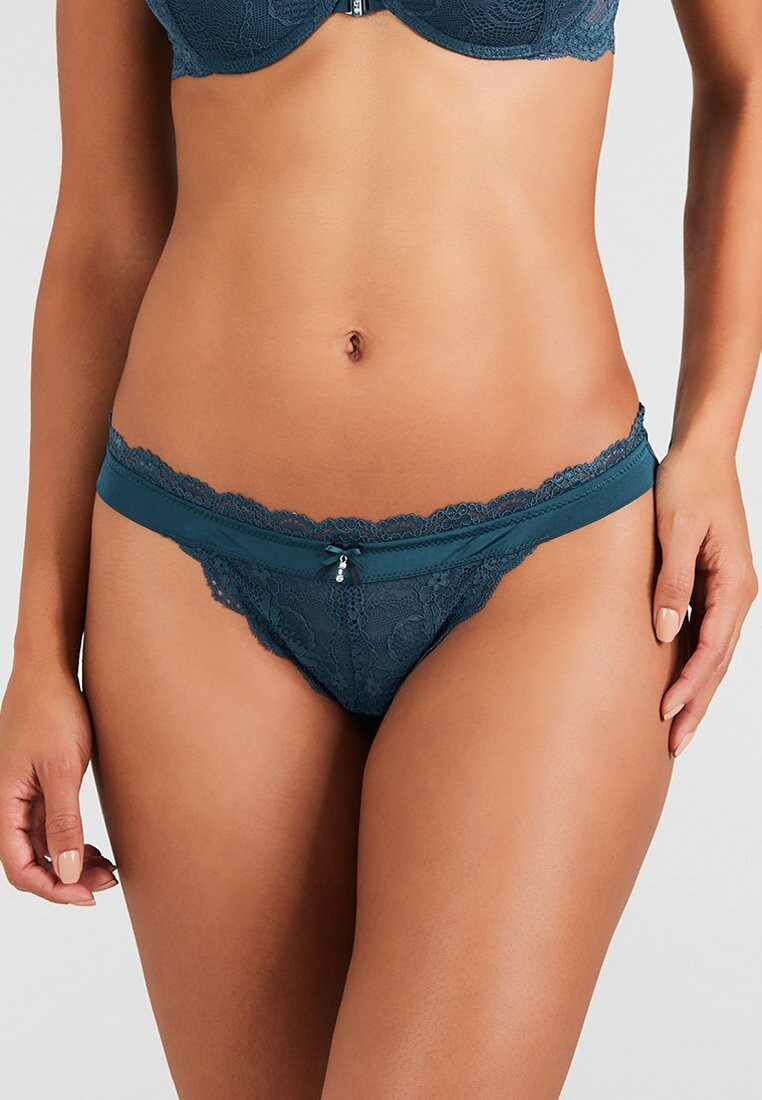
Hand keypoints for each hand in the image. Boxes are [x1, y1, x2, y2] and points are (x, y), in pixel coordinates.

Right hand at [0, 663, 117, 903]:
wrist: (50, 670)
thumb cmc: (52, 710)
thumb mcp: (63, 768)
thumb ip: (64, 822)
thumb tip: (67, 872)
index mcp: (7, 803)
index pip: (19, 867)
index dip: (51, 888)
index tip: (87, 896)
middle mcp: (11, 804)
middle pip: (32, 861)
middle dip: (67, 879)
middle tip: (108, 884)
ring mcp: (25, 795)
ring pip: (44, 846)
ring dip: (73, 862)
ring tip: (109, 870)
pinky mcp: (41, 783)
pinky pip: (52, 825)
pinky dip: (73, 841)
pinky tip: (98, 848)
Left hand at [652, 443, 757, 756]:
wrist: (702, 451)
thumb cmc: (687, 483)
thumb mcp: (675, 531)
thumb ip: (673, 582)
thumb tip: (665, 633)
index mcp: (735, 584)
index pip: (712, 649)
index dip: (690, 684)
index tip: (666, 712)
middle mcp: (738, 593)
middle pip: (718, 662)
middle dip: (698, 705)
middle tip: (675, 746)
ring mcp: (729, 590)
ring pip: (715, 653)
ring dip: (698, 691)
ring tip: (677, 728)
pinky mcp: (714, 584)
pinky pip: (707, 635)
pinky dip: (695, 664)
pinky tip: (678, 682)